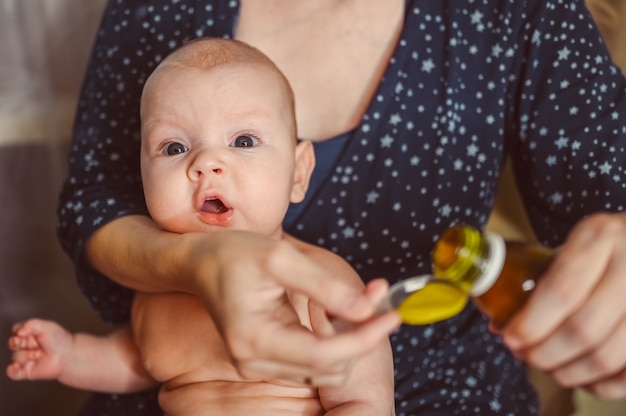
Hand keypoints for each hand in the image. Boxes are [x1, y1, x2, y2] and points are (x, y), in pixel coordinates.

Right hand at [7, 319, 69, 380]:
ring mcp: (27, 359)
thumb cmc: (60, 341)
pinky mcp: (27, 371)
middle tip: (21, 342)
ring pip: (16, 357)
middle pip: (13, 344)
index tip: (21, 332)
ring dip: (26, 355)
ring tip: (39, 355)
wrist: (69, 356)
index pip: (17, 331)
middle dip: (16, 343)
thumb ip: (31, 324)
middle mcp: (28, 346)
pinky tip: (16, 367)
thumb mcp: (47, 327)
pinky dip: (12, 371)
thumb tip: (18, 332)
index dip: (17, 332)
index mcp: (32, 334)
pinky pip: (14, 373)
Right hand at [190, 231, 399, 385]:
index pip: (326, 355)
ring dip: (348, 340)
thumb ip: (325, 285)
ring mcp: (257, 365)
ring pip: (324, 369)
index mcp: (255, 338)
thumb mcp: (280, 258)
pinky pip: (311, 362)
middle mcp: (255, 361)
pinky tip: (332, 312)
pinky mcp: (264, 360)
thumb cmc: (233, 254)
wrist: (197, 263)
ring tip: (351, 301)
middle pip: (330, 368)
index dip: (365, 337)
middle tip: (374, 296)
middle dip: (360, 336)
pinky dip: (332, 341)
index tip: (393, 315)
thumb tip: (368, 307)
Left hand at [502, 213, 625, 398]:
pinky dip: (601, 385)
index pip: (562, 289)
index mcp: (599, 237)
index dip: (532, 323)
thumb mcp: (571, 247)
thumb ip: (537, 281)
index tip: (511, 338)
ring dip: (569, 372)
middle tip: (525, 355)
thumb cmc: (603, 248)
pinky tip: (582, 377)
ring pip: (607, 356)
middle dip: (545, 353)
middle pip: (583, 328)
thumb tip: (498, 325)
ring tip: (548, 367)